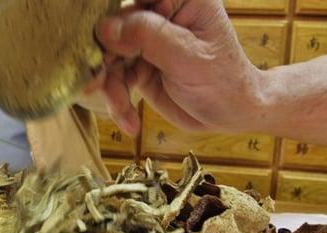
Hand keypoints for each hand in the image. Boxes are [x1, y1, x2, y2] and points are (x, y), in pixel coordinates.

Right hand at [96, 0, 264, 135]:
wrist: (232, 114)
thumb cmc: (223, 81)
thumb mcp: (188, 57)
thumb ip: (147, 37)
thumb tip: (105, 28)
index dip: (112, 18)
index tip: (101, 41)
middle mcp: (158, 15)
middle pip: (114, 28)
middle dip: (103, 59)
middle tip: (95, 84)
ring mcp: (146, 42)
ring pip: (109, 57)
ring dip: (110, 87)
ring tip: (121, 110)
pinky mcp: (139, 66)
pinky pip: (116, 79)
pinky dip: (118, 102)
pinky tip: (129, 123)